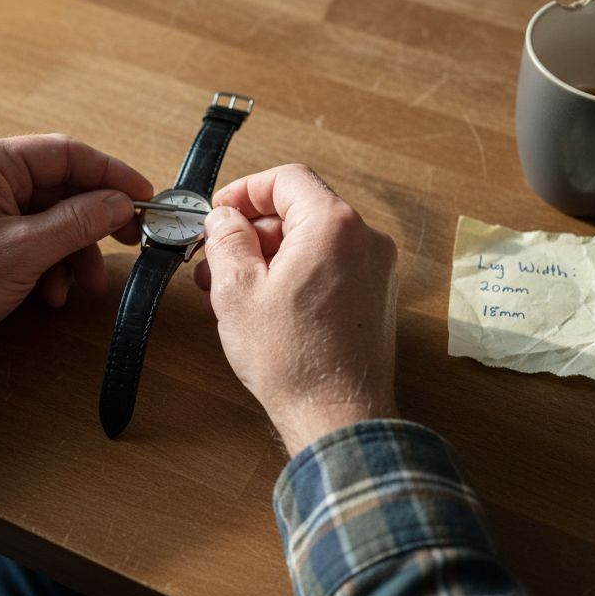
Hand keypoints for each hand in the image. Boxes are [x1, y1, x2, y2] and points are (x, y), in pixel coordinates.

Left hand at [0, 134, 152, 379]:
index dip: (112, 175)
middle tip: (128, 242)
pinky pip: (31, 238)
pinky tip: (51, 294)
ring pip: (50, 218)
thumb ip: (78, 222)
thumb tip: (120, 203)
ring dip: (72, 252)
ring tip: (85, 286)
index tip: (144, 197)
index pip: (66, 154)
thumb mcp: (24, 251)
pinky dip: (49, 264)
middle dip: (93, 224)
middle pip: (61, 188)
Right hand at [194, 164, 398, 455]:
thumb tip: (225, 218)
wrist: (338, 416)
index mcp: (333, 226)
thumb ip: (227, 239)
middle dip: (254, 229)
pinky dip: (298, 272)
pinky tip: (267, 303)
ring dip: (272, 253)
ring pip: (315, 239)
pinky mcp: (377, 296)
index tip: (219, 213)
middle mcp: (365, 239)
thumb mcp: (237, 290)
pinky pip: (332, 265)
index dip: (245, 190)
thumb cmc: (292, 360)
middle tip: (217, 257)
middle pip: (301, 209)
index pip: (287, 179)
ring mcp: (377, 269)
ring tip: (234, 287)